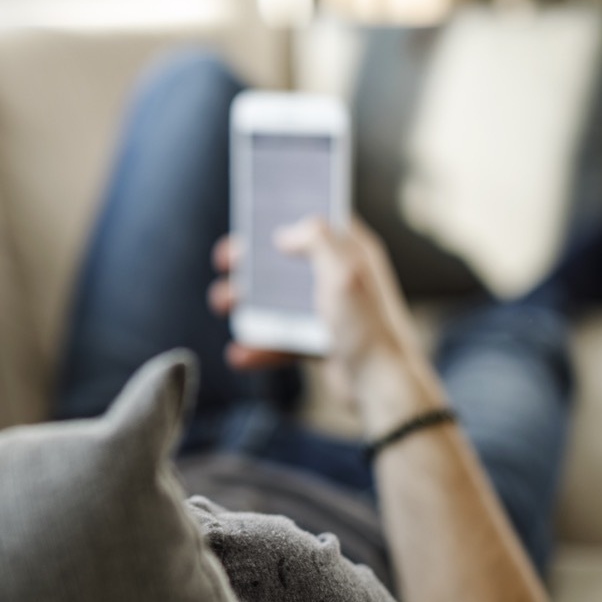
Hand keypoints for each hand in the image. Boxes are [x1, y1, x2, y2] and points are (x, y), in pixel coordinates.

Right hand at [208, 219, 432, 415]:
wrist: (379, 386)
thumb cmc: (367, 326)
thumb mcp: (344, 272)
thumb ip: (317, 240)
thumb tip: (286, 234)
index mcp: (351, 253)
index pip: (318, 223)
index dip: (287, 216)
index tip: (253, 216)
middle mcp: (338, 277)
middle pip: (287, 260)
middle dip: (252, 261)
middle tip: (225, 261)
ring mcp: (326, 310)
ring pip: (277, 299)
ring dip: (247, 301)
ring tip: (223, 303)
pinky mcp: (317, 340)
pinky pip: (280, 337)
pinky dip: (258, 345)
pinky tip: (240, 353)